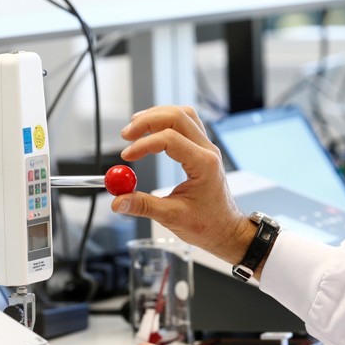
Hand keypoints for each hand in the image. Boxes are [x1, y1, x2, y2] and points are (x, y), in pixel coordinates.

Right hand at [111, 106, 254, 264]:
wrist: (226, 229)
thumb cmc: (208, 224)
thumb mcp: (173, 217)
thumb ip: (144, 206)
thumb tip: (118, 201)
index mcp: (204, 165)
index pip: (170, 139)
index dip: (144, 145)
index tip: (127, 156)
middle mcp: (208, 151)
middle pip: (178, 117)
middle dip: (148, 121)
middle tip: (126, 134)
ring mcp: (207, 148)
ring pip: (184, 115)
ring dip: (158, 116)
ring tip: (136, 126)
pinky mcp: (203, 150)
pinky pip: (187, 124)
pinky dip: (167, 122)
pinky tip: (153, 130)